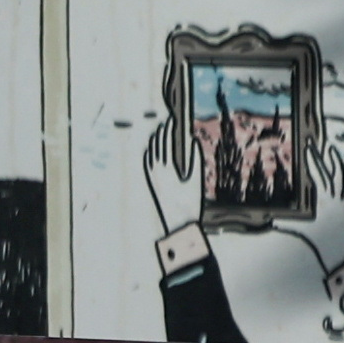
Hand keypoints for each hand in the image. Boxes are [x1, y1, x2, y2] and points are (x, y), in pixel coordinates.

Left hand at [141, 114, 197, 237]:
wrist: (177, 223)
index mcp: (167, 168)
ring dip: (155, 141)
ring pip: (150, 152)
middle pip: (157, 145)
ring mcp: (151, 176)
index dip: (170, 129)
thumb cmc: (190, 202)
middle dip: (162, 132)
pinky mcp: (151, 181)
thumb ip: (196, 159)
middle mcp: (156, 170)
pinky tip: (151, 149)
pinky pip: (147, 163)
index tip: (173, 119)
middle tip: (167, 121)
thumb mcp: (196, 180)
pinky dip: (149, 153)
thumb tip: (193, 142)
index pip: (167, 142)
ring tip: (159, 131)